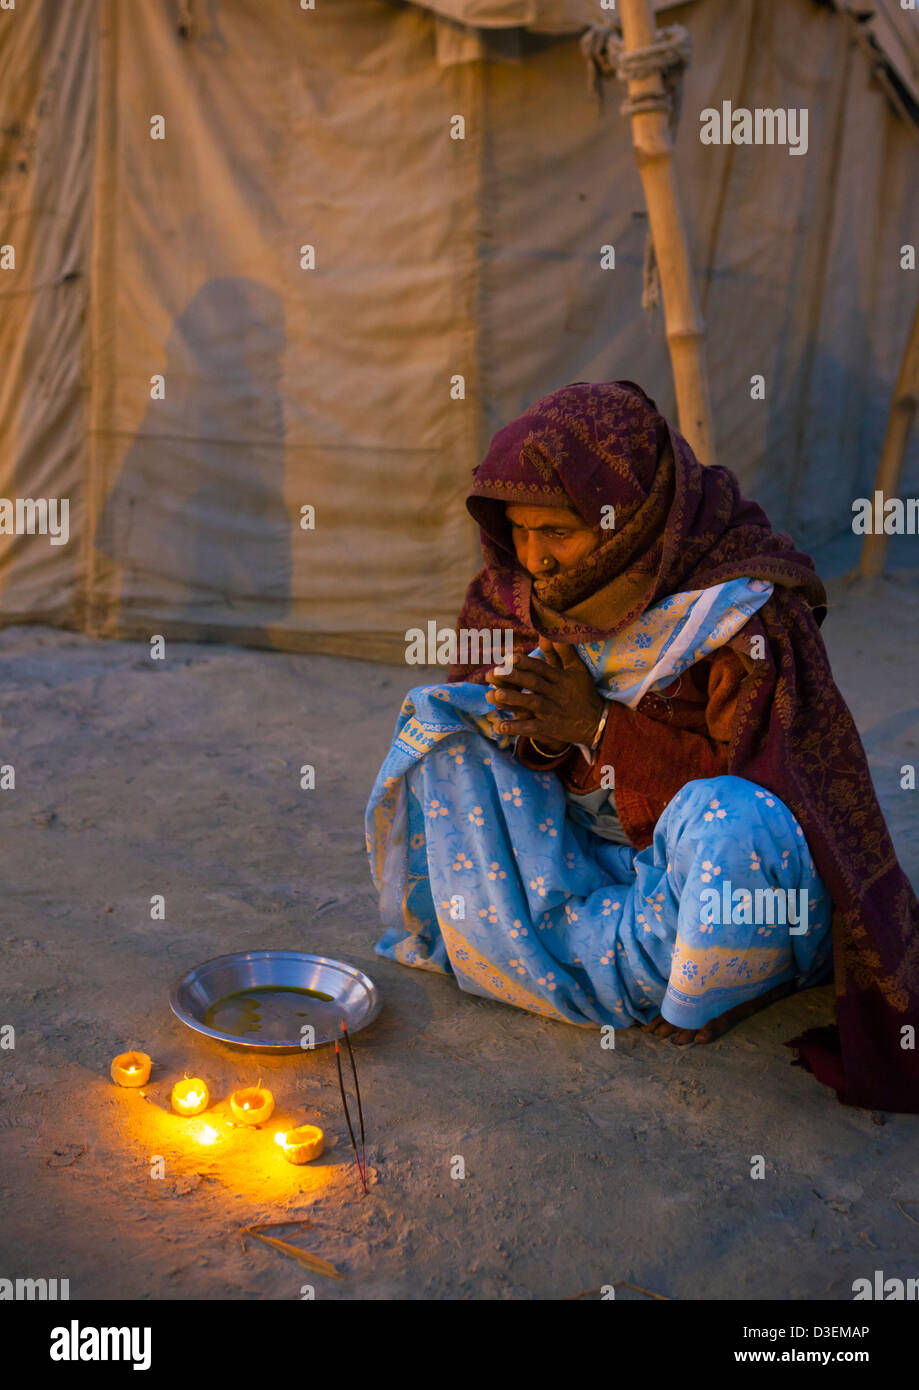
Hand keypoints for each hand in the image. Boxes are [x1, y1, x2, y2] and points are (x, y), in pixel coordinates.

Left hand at [485, 638, 605, 749]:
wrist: (597, 722)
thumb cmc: (584, 692)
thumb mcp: (577, 670)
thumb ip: (562, 652)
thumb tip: (548, 633)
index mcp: (560, 678)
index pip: (541, 668)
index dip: (526, 662)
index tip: (510, 657)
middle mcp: (556, 693)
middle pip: (534, 683)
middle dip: (515, 678)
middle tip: (496, 672)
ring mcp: (552, 711)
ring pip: (532, 703)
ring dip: (513, 700)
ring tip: (494, 695)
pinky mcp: (550, 727)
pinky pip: (531, 727)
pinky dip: (516, 727)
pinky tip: (499, 726)